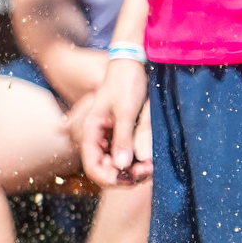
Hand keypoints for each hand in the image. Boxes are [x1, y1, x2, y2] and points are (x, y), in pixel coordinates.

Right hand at [76, 57, 152, 184]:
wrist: (131, 64)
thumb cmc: (126, 83)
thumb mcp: (126, 111)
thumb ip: (124, 139)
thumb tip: (122, 166)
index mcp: (91, 131)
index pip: (93, 166)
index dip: (111, 178)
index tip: (133, 178)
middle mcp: (96, 138)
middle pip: (105, 169)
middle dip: (126, 175)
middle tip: (148, 170)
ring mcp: (107, 137)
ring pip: (116, 164)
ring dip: (133, 169)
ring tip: (151, 165)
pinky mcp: (118, 135)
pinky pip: (124, 155)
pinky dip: (136, 160)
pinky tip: (149, 158)